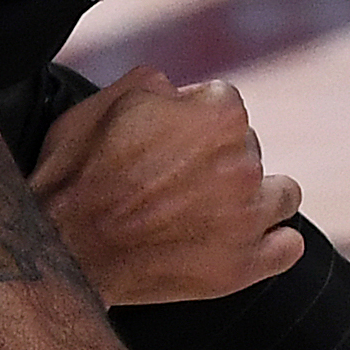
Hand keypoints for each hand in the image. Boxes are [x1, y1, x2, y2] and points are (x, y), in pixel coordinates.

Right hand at [31, 68, 304, 307]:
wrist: (61, 247)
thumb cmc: (77, 171)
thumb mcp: (106, 101)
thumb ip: (158, 83)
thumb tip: (178, 89)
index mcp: (220, 113)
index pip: (224, 103)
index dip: (190, 120)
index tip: (166, 141)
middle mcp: (245, 161)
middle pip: (249, 148)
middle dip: (219, 159)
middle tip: (175, 181)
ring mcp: (247, 218)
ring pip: (282, 194)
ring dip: (259, 197)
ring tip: (219, 209)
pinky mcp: (243, 266)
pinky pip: (287, 247)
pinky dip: (273, 243)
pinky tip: (250, 241)